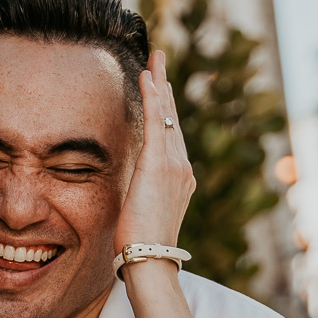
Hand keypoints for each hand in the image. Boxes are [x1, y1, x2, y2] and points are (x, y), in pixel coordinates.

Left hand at [114, 51, 194, 253]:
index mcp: (180, 180)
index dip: (164, 110)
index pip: (171, 137)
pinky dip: (152, 98)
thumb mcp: (144, 217)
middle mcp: (182, 168)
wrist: (151, 259)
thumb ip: (143, 200)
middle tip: (159, 60)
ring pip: (166, 115)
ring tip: (154, 58)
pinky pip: (155, 123)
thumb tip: (135, 199)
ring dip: (159, 83)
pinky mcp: (159, 165)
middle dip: (165, 87)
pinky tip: (148, 78)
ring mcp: (174, 165)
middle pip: (172, 119)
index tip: (159, 88)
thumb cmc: (142, 247)